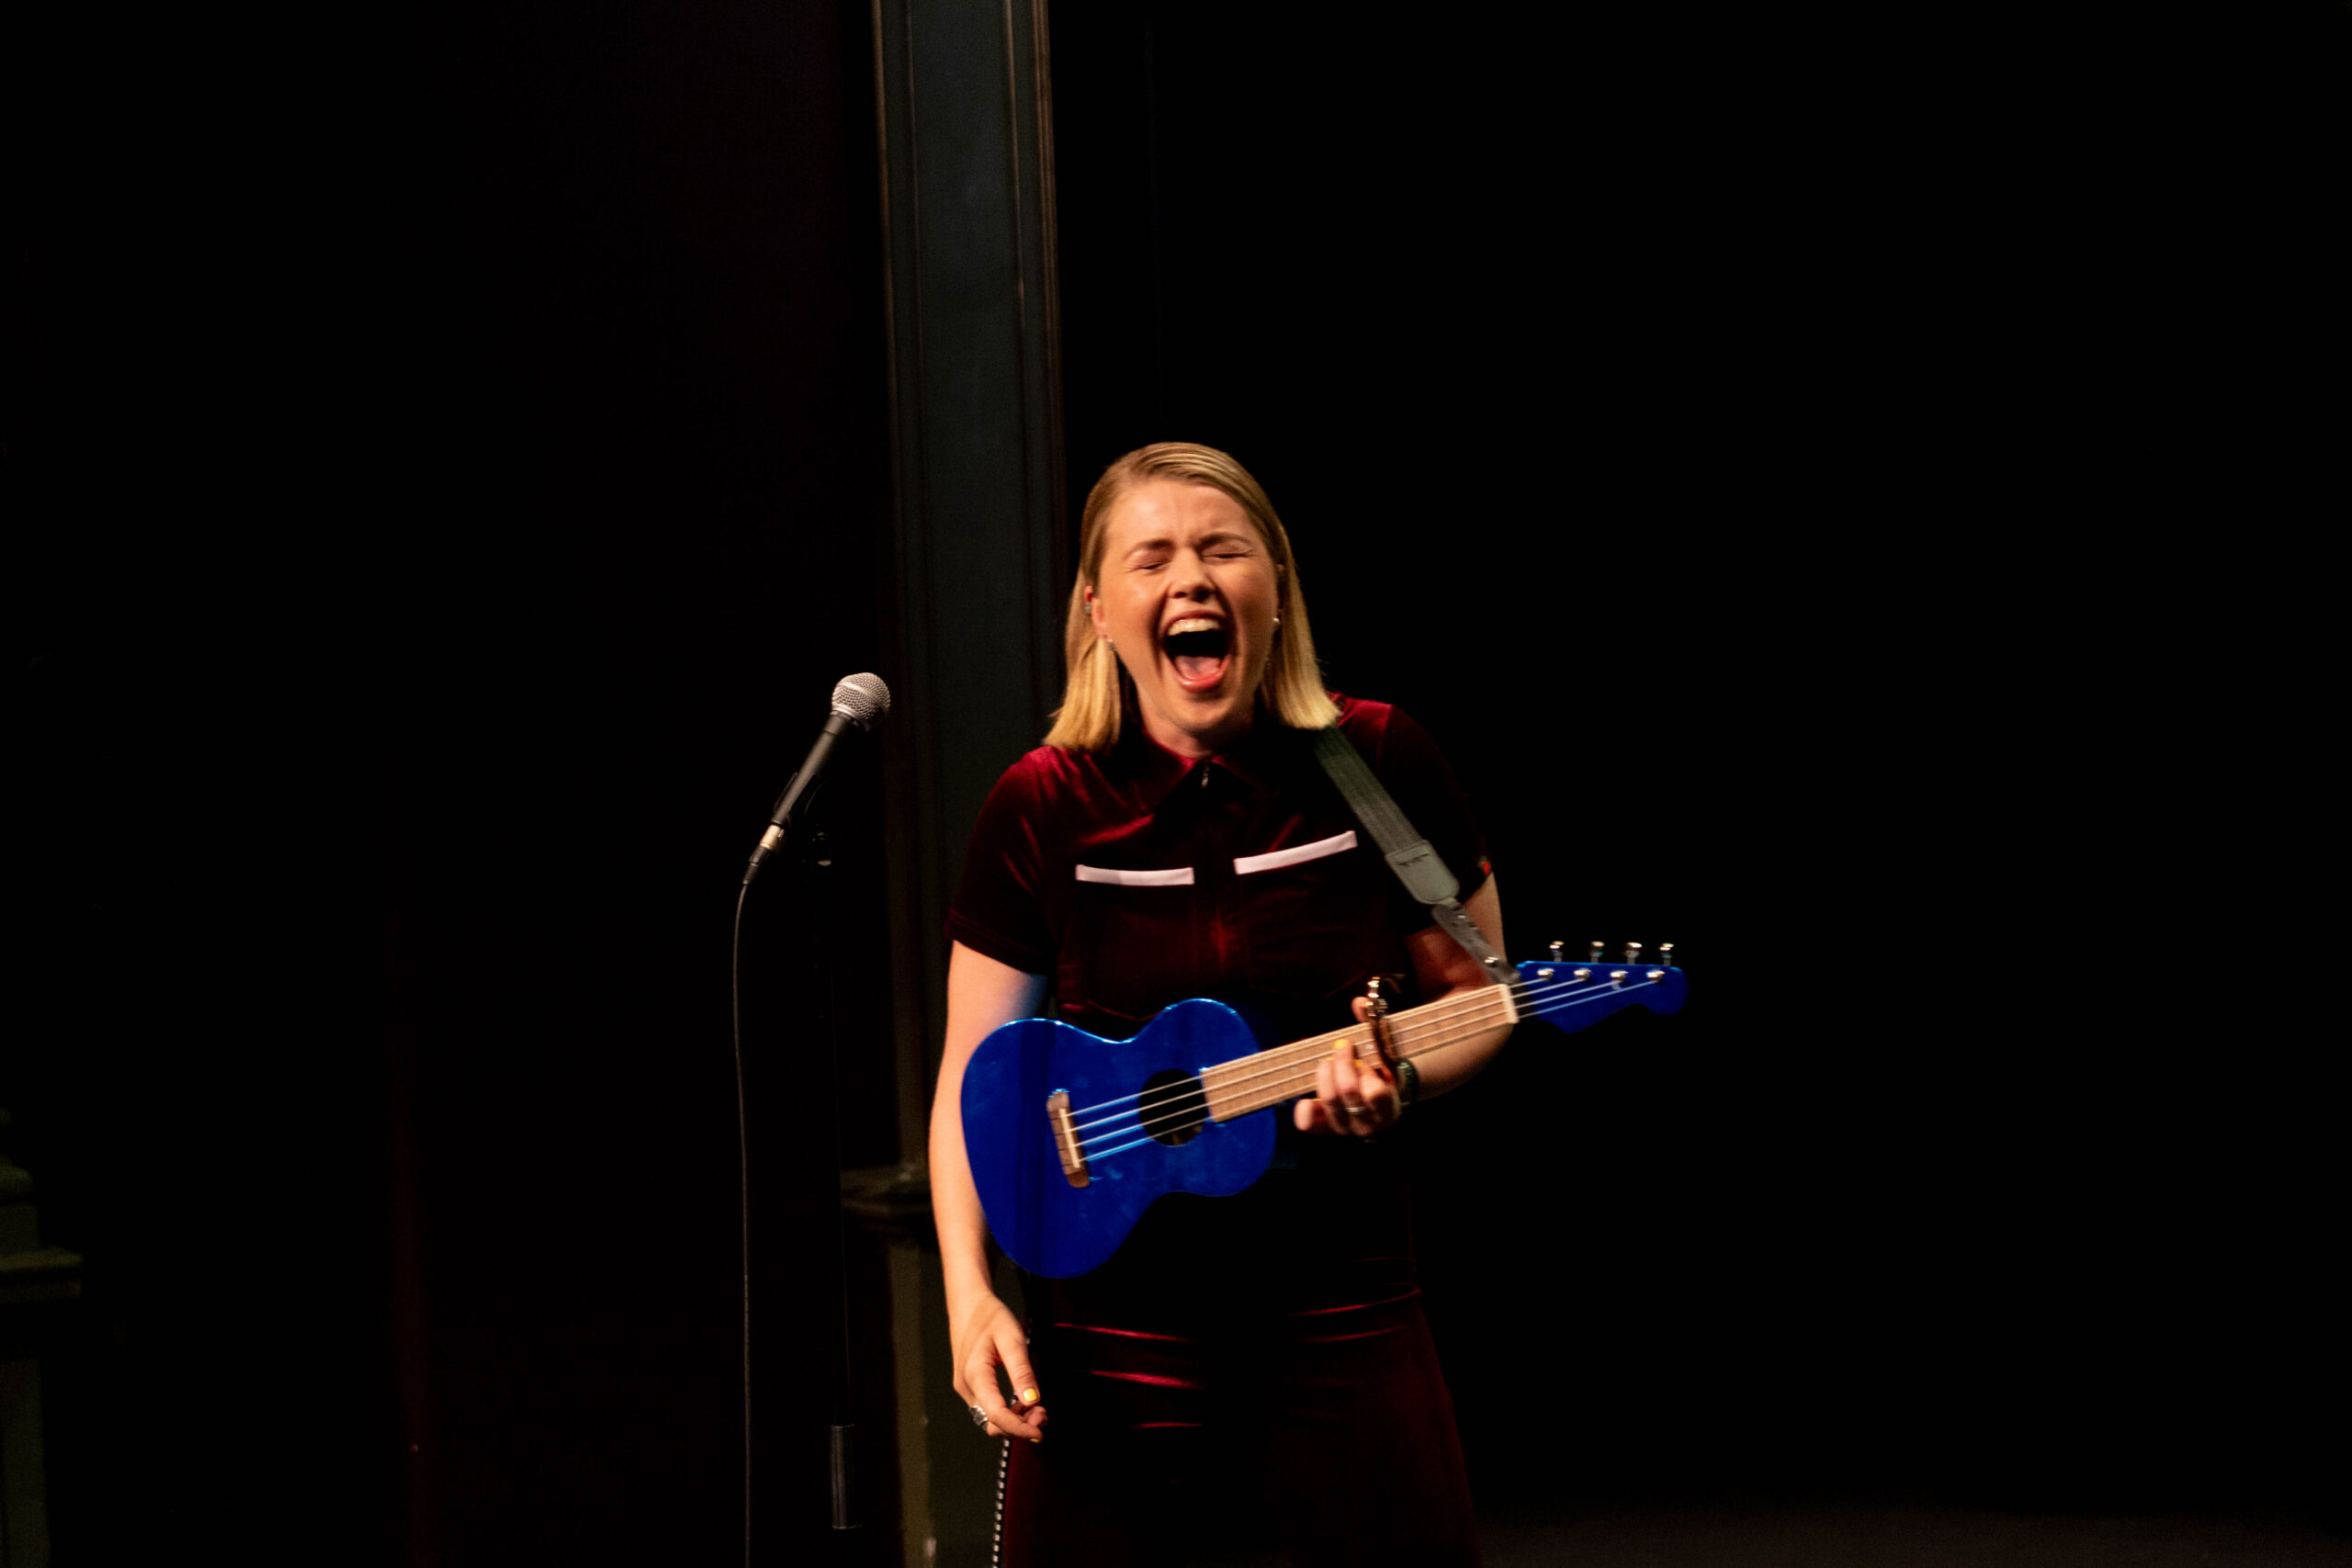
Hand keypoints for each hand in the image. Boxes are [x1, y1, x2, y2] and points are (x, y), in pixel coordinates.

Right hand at [950, 1292, 1046, 1441]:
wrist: (968, 1304)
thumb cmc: (990, 1317)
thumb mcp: (1012, 1338)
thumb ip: (1022, 1371)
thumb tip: (1033, 1401)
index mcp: (975, 1375)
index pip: (996, 1415)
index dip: (1019, 1429)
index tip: (1040, 1434)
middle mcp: (966, 1387)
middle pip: (992, 1423)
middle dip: (1020, 1426)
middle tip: (1044, 1414)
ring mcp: (966, 1388)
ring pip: (990, 1419)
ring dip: (1015, 1421)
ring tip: (1039, 1409)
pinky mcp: (970, 1387)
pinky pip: (988, 1408)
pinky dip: (1008, 1412)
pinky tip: (1024, 1403)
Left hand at [1293, 1001, 1398, 1136]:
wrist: (1379, 1098)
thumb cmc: (1381, 1069)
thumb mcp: (1385, 1050)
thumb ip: (1375, 1025)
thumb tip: (1359, 1003)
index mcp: (1388, 1107)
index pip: (1374, 1093)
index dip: (1364, 1070)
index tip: (1363, 1058)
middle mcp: (1368, 1123)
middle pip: (1347, 1091)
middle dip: (1342, 1064)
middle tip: (1342, 1049)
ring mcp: (1346, 1128)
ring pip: (1328, 1101)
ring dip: (1324, 1075)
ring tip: (1328, 1063)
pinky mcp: (1326, 1129)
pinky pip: (1308, 1123)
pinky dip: (1304, 1107)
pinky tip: (1307, 1096)